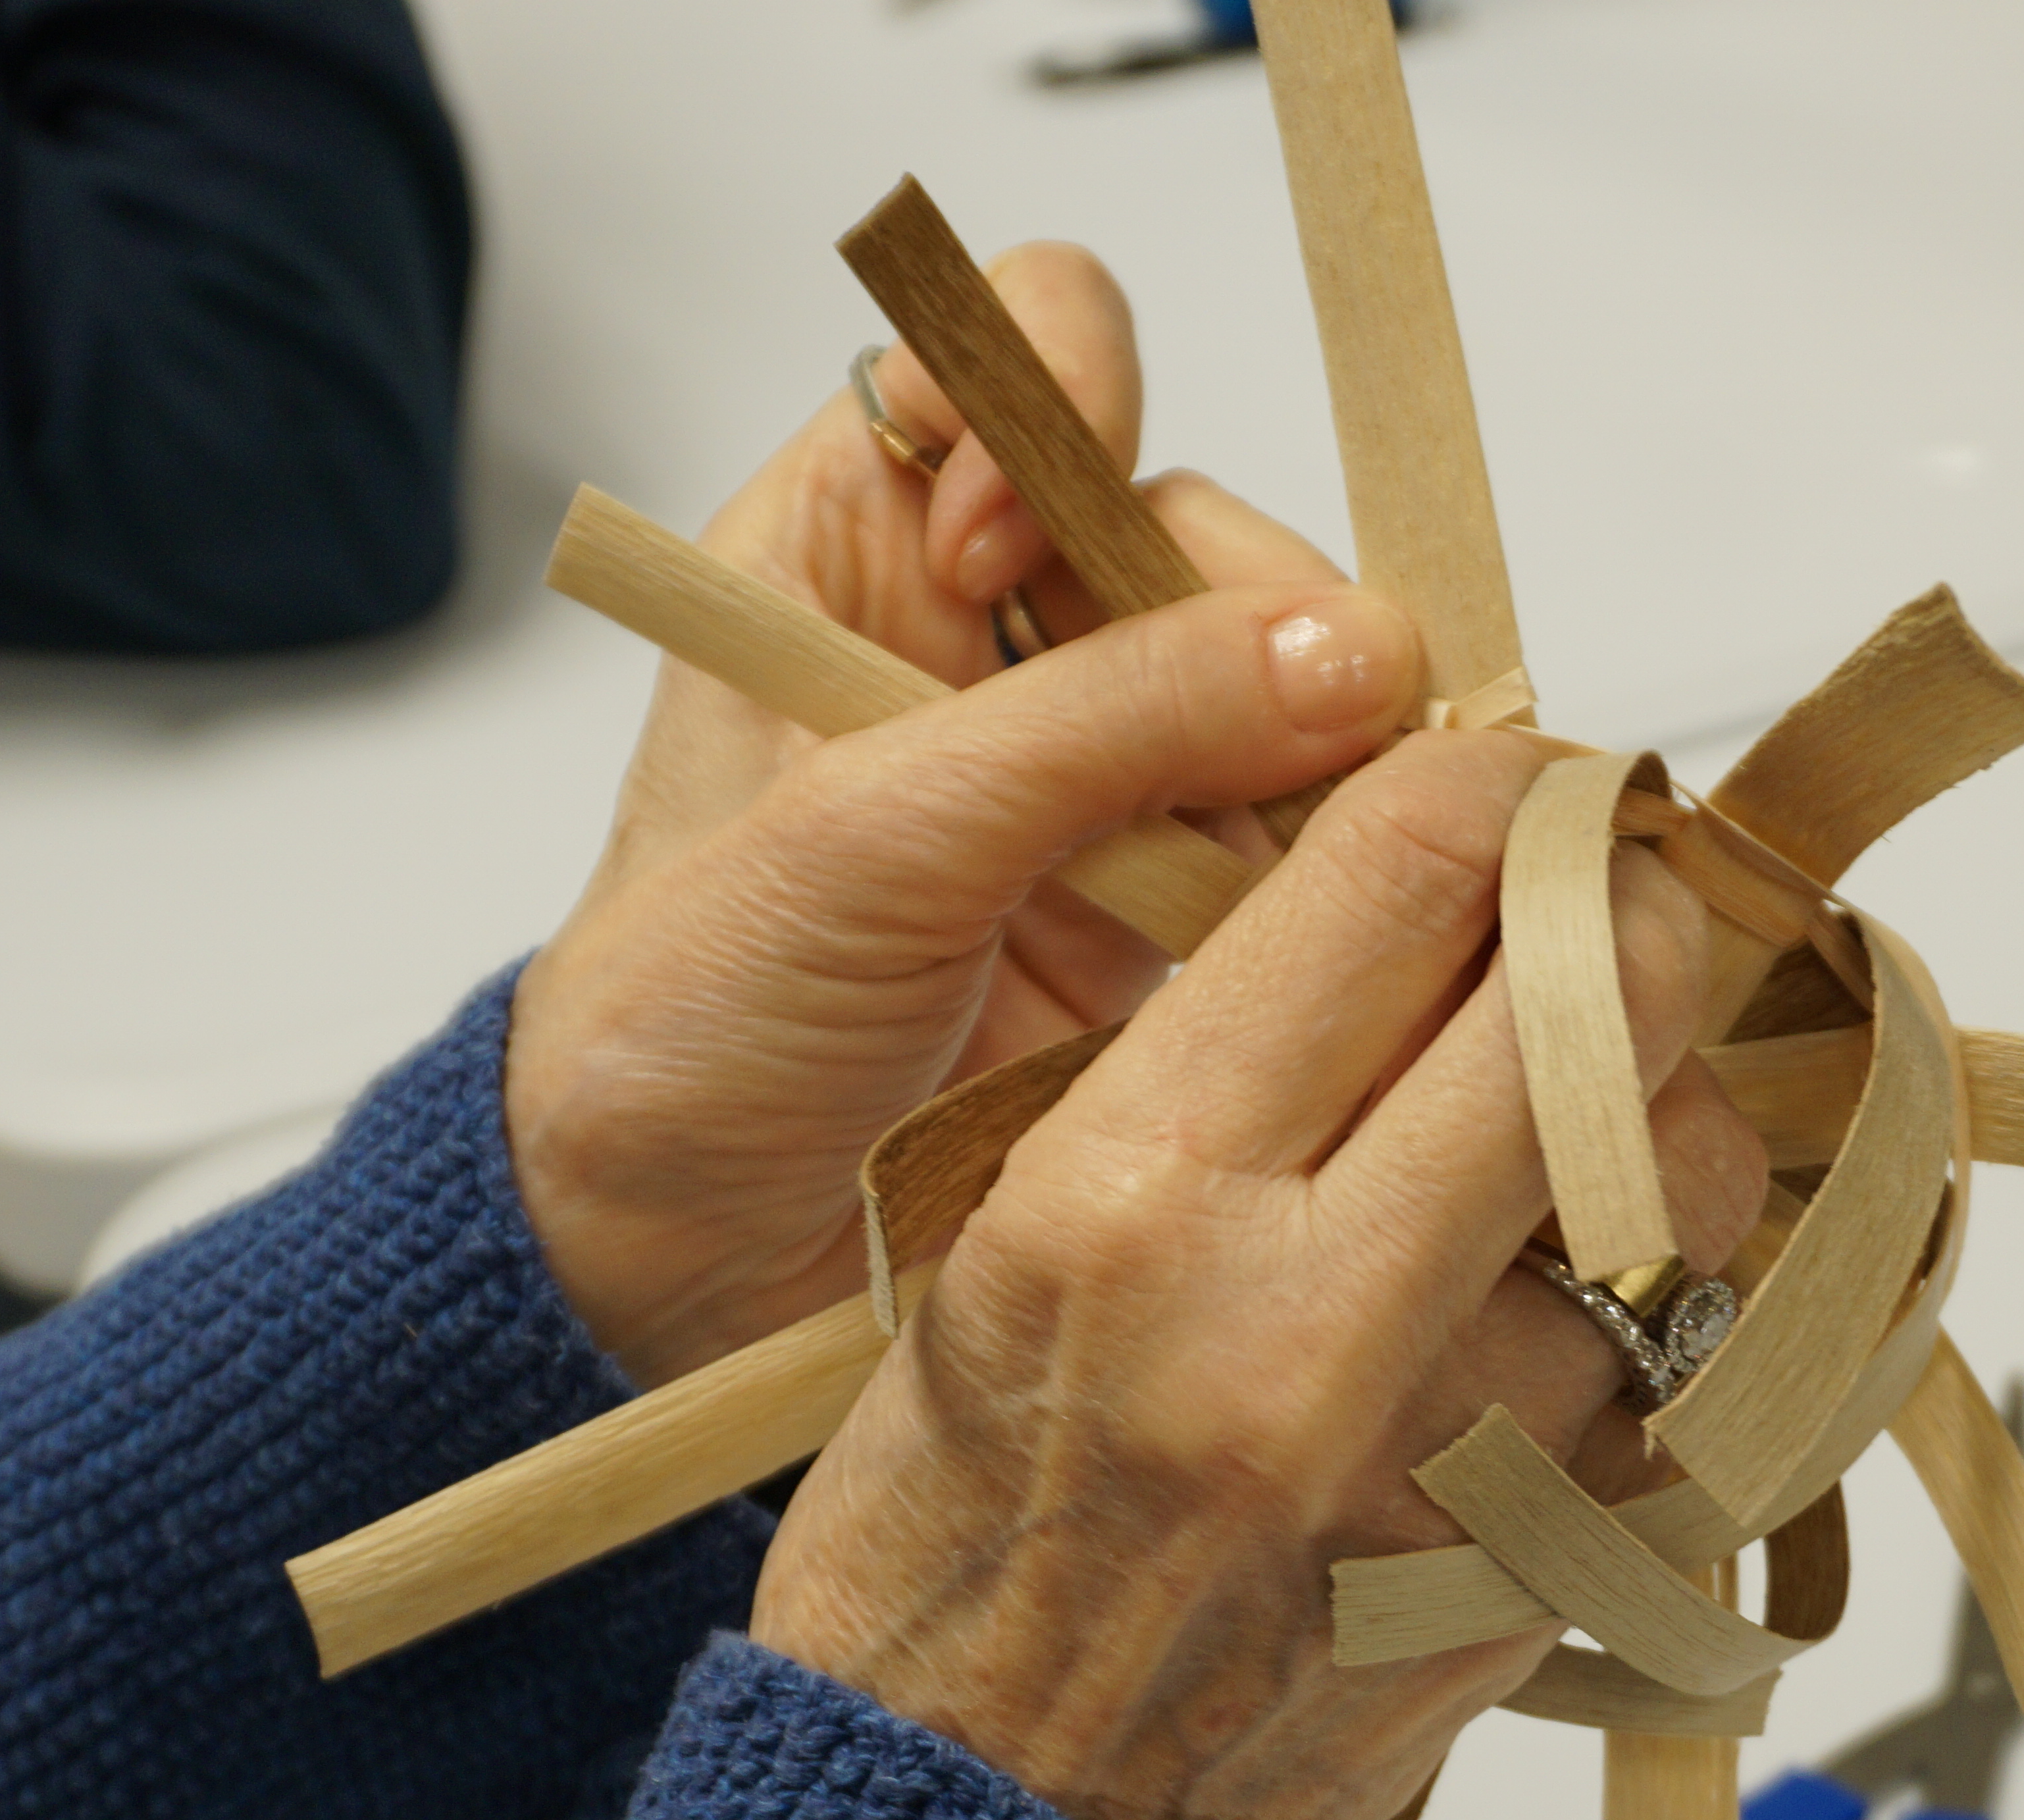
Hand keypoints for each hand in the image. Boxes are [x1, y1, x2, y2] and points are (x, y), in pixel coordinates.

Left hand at [510, 240, 1372, 1385]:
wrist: (668, 1265)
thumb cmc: (684, 1031)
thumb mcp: (867, 843)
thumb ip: (1105, 723)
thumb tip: (1354, 651)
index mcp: (860, 542)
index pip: (1023, 350)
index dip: (1066, 409)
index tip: (1022, 552)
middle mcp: (990, 632)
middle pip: (1202, 529)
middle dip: (1264, 625)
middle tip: (1287, 752)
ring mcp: (1091, 774)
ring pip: (1285, 685)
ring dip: (1327, 759)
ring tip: (1308, 867)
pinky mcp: (1164, 907)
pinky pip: (1305, 838)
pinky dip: (1343, 870)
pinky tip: (1332, 929)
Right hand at [752, 733, 1772, 1819]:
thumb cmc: (945, 1547)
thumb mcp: (990, 1240)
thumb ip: (1213, 1061)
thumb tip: (1422, 900)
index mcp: (1130, 1202)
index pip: (1406, 865)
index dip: (1499, 781)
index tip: (1513, 790)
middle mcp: (1309, 1324)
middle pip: (1607, 993)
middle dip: (1628, 905)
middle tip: (1597, 906)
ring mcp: (1459, 1467)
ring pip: (1697, 1182)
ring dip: (1668, 1114)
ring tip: (1586, 1124)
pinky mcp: (1553, 1582)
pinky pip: (1718, 1371)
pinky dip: (1684, 1298)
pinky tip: (1594, 1292)